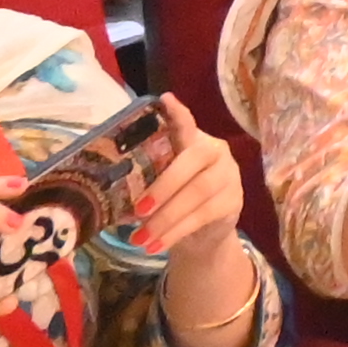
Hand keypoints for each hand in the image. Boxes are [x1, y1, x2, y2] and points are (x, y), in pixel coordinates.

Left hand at [123, 117, 251, 293]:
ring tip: (139, 239)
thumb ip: (147, 180)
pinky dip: (176, 232)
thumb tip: (114, 196)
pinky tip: (156, 246)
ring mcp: (228, 176)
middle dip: (163, 186)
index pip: (187, 124)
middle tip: (137, 210)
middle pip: (193, 161)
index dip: (178, 114)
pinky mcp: (233, 201)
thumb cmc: (174, 201)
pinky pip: (203, 216)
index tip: (165, 100)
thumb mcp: (160, 186)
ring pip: (198, 192)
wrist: (204, 233)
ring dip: (166, 218)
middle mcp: (216, 152)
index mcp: (193, 141)